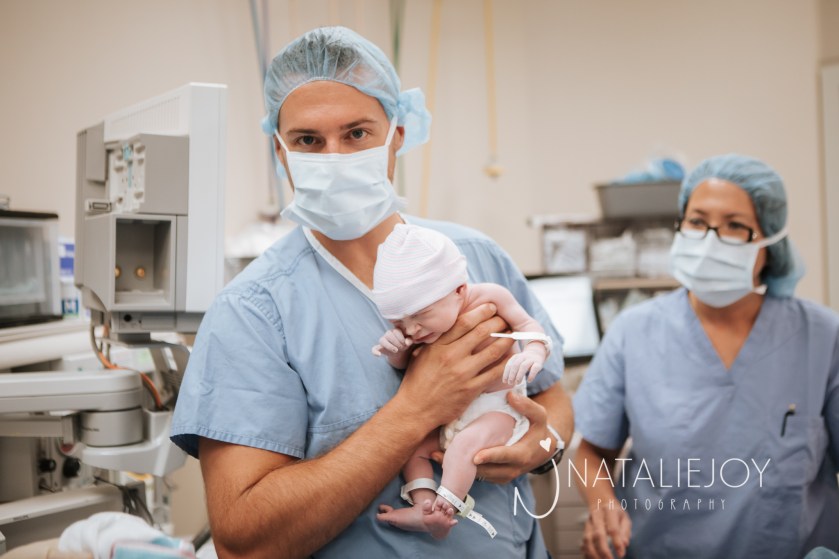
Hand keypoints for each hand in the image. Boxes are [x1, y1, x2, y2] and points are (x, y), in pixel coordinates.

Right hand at [372, 328, 412, 356]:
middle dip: (396, 342)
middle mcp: (388, 334)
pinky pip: (374, 349)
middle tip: (402, 348)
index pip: (396, 331)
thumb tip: (407, 342)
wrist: (400, 352)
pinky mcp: (379, 348)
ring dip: (389, 346)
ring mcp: (382, 341)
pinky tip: (379, 355)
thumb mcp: (409, 341)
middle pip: (389, 335)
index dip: (401, 338)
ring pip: (382, 340)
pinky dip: (375, 352)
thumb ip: (410, 340)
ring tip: (396, 350)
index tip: (405, 344)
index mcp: (395, 330)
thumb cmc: (405, 343)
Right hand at [396, 303, 513, 426]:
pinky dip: (507, 364)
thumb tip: (446, 326)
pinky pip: (495, 374)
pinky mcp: (471, 389)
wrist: (416, 410)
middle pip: (481, 332)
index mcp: (438, 346)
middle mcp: (452, 356)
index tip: (491, 307)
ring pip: (492, 351)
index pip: (464, 322)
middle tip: (505, 320)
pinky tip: (513, 358)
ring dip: (506, 341)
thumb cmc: (416, 381)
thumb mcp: (421, 354)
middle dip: (497, 323)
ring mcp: (463, 373)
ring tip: (512, 335)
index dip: (481, 312)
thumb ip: (435, 340)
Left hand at [431, 391, 552, 483]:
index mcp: (521, 454)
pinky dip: (463, 469)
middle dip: (464, 464)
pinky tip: (445, 458)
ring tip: (437, 456)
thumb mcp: (539, 416)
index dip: (489, 456)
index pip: (504, 456)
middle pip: (485, 470)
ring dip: (459, 468)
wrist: (542, 450)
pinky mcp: (495, 477)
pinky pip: (478, 475)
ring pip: (478, 475)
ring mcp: (502, 476)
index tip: (474, 456)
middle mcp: (511, 469)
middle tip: (441, 455)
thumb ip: (527, 406)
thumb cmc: (538, 430)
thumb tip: (510, 395)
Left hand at [502, 347, 543, 384]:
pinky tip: (529, 381)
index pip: (509, 365)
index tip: (504, 381)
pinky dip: (531, 375)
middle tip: (510, 383)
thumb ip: (512, 370)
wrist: (537, 353)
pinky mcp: (538, 363)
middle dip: (512, 375)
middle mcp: (523, 357)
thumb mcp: (517, 363)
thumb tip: (506, 381)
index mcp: (516, 357)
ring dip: (519, 375)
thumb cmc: (524, 361)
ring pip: (524, 366)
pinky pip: (535, 368)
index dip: (506, 373)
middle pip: (516, 365)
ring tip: (517, 383)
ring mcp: (531, 359)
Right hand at [581, 505, 631, 558]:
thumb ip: (625, 531)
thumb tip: (624, 545)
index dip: (616, 542)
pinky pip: (583, 542)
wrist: (599, 499)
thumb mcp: (624, 517)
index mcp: (609, 510)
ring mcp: (588, 521)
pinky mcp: (584, 528)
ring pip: (588, 539)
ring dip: (593, 553)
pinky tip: (592, 558)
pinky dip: (586, 552)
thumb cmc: (614, 511)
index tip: (621, 554)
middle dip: (603, 550)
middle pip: (598, 534)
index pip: (612, 528)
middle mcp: (596, 515)